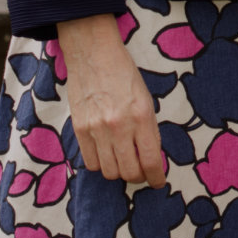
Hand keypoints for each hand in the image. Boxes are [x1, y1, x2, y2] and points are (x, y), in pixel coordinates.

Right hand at [56, 13, 165, 186]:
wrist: (94, 55)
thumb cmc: (124, 75)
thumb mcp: (145, 100)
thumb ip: (147, 129)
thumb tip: (149, 158)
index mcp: (142, 116)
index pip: (151, 160)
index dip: (156, 177)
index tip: (158, 181)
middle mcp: (119, 126)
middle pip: (129, 172)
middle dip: (139, 177)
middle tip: (142, 173)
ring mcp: (96, 130)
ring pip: (109, 171)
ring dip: (119, 172)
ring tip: (124, 162)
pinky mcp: (79, 130)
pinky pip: (90, 163)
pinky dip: (101, 164)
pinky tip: (106, 154)